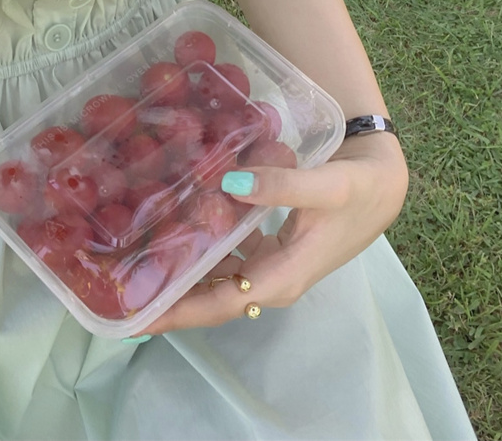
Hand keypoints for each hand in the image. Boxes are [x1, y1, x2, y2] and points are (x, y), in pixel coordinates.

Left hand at [140, 132, 407, 334]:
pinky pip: (228, 260)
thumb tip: (229, 185)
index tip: (133, 316)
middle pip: (210, 299)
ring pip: (217, 280)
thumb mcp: (323, 186)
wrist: (384, 185)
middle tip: (117, 287)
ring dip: (180, 275)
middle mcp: (272, 280)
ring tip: (135, 263)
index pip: (218, 303)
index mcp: (281, 277)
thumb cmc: (356, 190)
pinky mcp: (272, 250)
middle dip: (166, 298)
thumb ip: (279, 186)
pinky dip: (202, 251)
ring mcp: (271, 267)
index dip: (176, 310)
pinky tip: (179, 231)